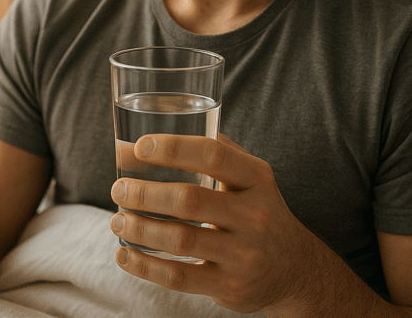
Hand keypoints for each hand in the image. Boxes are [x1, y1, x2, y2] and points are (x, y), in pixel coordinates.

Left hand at [109, 134, 329, 314]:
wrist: (294, 268)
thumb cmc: (259, 211)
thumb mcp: (252, 177)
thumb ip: (219, 151)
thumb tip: (162, 125)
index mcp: (257, 178)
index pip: (214, 155)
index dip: (173, 148)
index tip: (140, 148)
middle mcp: (255, 215)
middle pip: (189, 200)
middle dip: (145, 193)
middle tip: (119, 189)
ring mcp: (244, 254)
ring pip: (180, 240)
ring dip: (139, 228)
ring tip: (117, 219)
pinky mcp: (231, 286)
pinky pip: (179, 277)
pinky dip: (145, 266)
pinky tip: (124, 254)